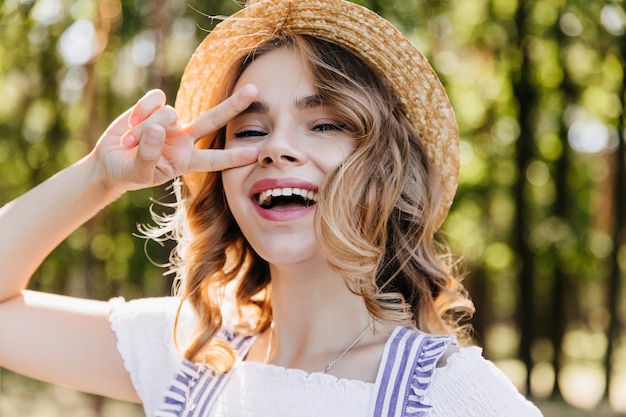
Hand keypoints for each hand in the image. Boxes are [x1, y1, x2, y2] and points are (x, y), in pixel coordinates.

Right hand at [92, 85, 259, 191]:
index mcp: (187, 161)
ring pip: (169, 114)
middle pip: (213, 120)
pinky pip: (156, 100)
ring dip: (145, 127)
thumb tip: (158, 129)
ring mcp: (171, 122)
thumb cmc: (128, 172)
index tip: (256, 154)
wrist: (109, 162)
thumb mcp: (138, 173)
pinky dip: (141, 110)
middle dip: (233, 106)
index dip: (234, 157)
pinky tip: (130, 123)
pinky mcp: (155, 107)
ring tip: (130, 143)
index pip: (215, 160)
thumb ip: (148, 154)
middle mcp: (184, 139)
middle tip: (254, 90)